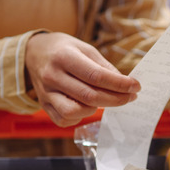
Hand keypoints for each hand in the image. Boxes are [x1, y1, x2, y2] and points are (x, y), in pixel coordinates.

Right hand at [25, 32, 139, 126]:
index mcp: (64, 57)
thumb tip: (125, 84)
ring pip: (75, 111)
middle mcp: (52, 76)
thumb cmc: (63, 49)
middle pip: (89, 96)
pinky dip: (79, 116)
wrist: (34, 53)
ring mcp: (46, 93)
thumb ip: (104, 67)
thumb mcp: (85, 49)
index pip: (96, 76)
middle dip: (115, 99)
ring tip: (102, 99)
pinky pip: (64, 120)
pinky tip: (86, 106)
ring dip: (95, 109)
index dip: (119, 84)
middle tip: (130, 96)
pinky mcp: (44, 105)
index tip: (135, 86)